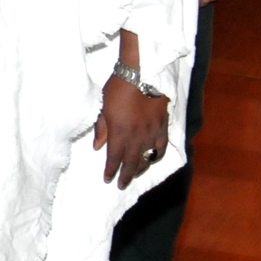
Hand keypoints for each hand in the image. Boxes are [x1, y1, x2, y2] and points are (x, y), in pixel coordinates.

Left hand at [94, 75, 169, 189]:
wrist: (142, 75)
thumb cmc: (117, 89)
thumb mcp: (102, 107)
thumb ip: (101, 129)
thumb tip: (98, 146)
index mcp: (119, 134)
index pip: (114, 159)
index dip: (111, 171)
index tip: (107, 179)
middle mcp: (136, 138)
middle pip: (131, 163)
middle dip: (125, 176)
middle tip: (122, 184)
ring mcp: (151, 134)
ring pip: (146, 158)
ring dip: (141, 169)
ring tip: (135, 174)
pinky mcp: (162, 127)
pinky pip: (161, 147)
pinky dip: (157, 156)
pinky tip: (153, 159)